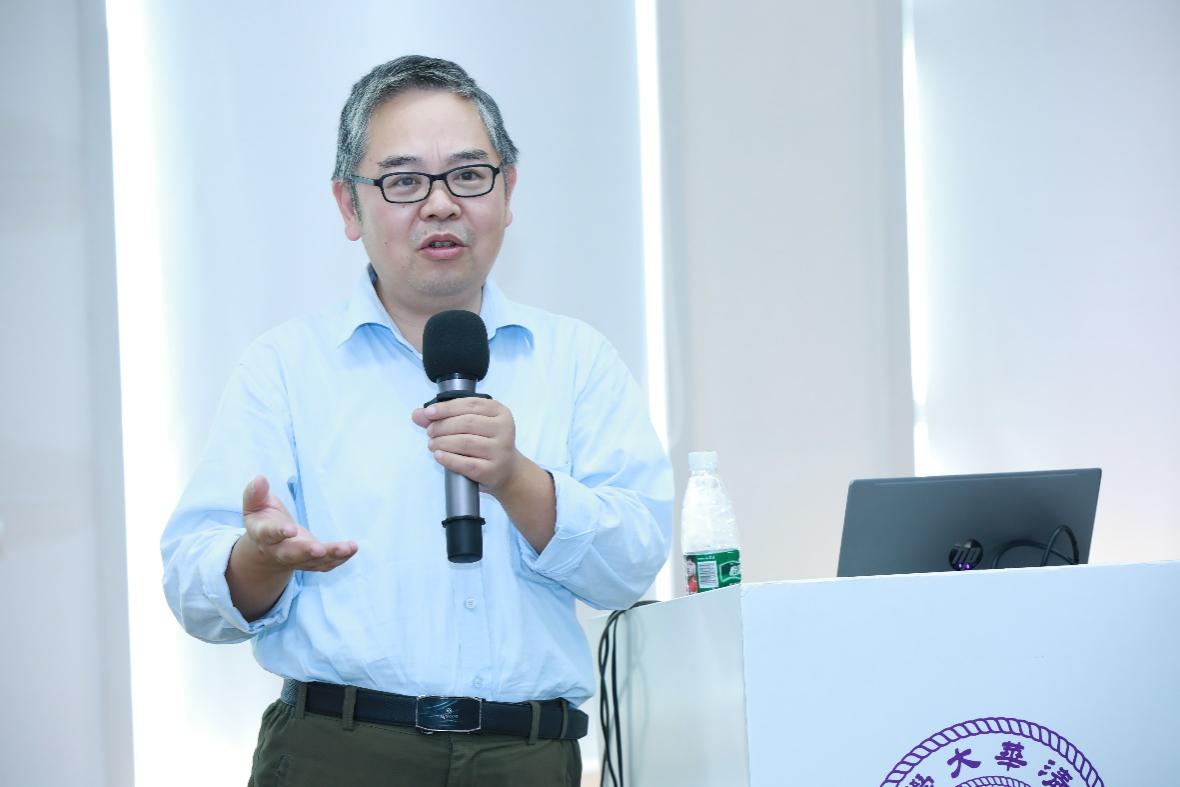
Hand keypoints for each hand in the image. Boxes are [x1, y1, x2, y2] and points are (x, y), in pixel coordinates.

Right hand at [240, 475, 356, 571]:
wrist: (267, 547)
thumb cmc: (263, 519)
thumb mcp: (255, 505)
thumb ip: (255, 493)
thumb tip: (260, 478)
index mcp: (263, 534)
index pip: (269, 534)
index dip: (279, 532)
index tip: (290, 529)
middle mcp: (278, 551)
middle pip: (291, 554)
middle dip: (306, 552)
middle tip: (319, 550)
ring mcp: (296, 559)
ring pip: (313, 561)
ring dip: (331, 555)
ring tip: (348, 548)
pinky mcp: (310, 562)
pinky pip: (325, 564)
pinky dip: (339, 558)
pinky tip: (351, 549)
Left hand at [411, 398, 521, 493]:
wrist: (507, 470)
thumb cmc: (486, 442)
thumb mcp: (471, 424)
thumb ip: (444, 417)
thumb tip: (417, 414)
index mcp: (500, 412)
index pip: (471, 404)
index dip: (447, 407)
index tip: (429, 413)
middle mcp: (504, 429)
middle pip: (467, 423)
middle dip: (443, 426)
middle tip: (430, 432)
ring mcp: (500, 451)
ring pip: (466, 442)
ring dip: (443, 442)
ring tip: (432, 444)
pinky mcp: (492, 470)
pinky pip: (466, 464)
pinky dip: (449, 459)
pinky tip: (439, 456)